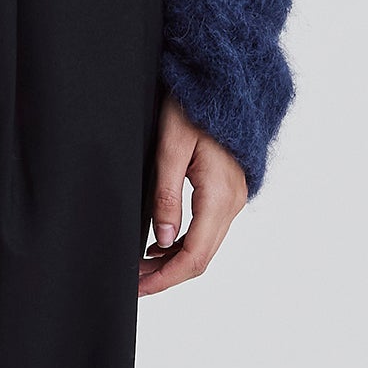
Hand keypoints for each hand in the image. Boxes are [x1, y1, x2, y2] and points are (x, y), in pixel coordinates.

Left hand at [138, 93, 247, 295]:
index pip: (194, 256)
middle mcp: (233, 202)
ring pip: (206, 244)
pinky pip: (208, 228)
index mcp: (220, 195)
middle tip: (133, 282)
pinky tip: (161, 243)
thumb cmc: (193, 104)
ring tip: (141, 266)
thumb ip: (167, 195)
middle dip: (167, 274)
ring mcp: (234, 196)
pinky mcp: (228, 189)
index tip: (138, 287)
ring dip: (174, 260)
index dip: (165, 278)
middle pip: (202, 257)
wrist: (222, 79)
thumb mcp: (171, 145)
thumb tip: (163, 241)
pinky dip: (185, 242)